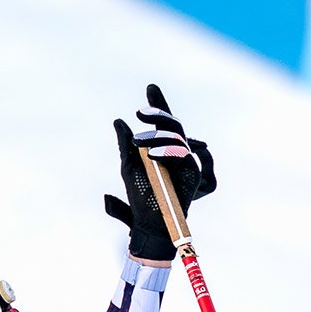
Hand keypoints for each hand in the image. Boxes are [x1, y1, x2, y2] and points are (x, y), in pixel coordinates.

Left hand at [105, 83, 215, 260]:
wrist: (149, 224)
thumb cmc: (139, 199)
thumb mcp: (128, 167)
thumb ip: (124, 145)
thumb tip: (118, 121)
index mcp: (160, 148)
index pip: (162, 122)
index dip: (159, 104)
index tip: (151, 86)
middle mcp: (175, 152)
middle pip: (173, 124)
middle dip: (159, 113)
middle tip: (140, 112)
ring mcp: (185, 161)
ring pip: (177, 137)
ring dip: (158, 134)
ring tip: (137, 142)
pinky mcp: (192, 174)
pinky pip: (183, 155)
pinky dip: (167, 151)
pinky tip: (151, 153)